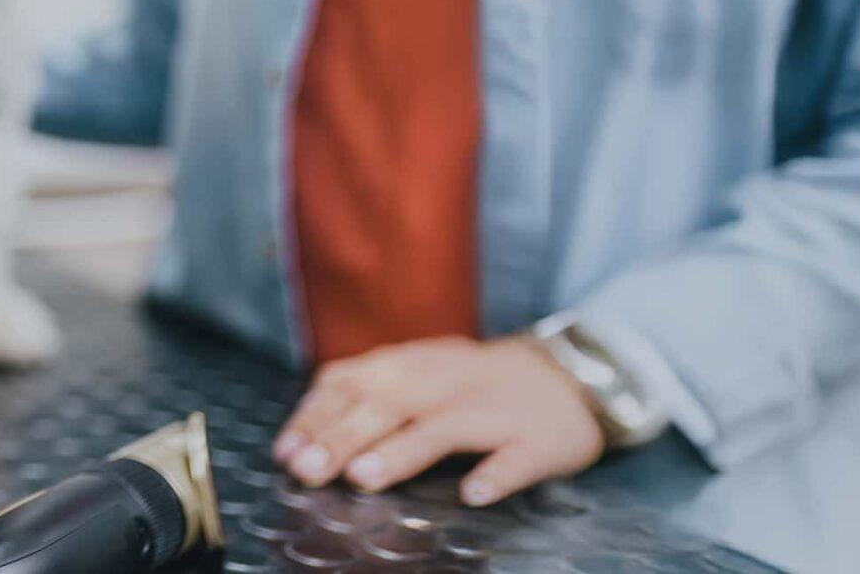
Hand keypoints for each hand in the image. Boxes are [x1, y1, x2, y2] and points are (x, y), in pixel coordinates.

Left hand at [272, 336, 604, 506]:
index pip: (355, 383)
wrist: (573, 374)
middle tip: (308, 471)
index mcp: (414, 365)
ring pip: (445, 427)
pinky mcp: (538, 441)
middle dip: (342, 437)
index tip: (286, 452)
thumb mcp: (419, 372)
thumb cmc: (476, 384)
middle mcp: (449, 382)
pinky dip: (495, 476)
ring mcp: (495, 410)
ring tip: (363, 477)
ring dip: (402, 451)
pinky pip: (517, 459)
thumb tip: (302, 439)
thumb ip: (366, 394)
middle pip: (389, 404)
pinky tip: (472, 494)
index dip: (317, 416)